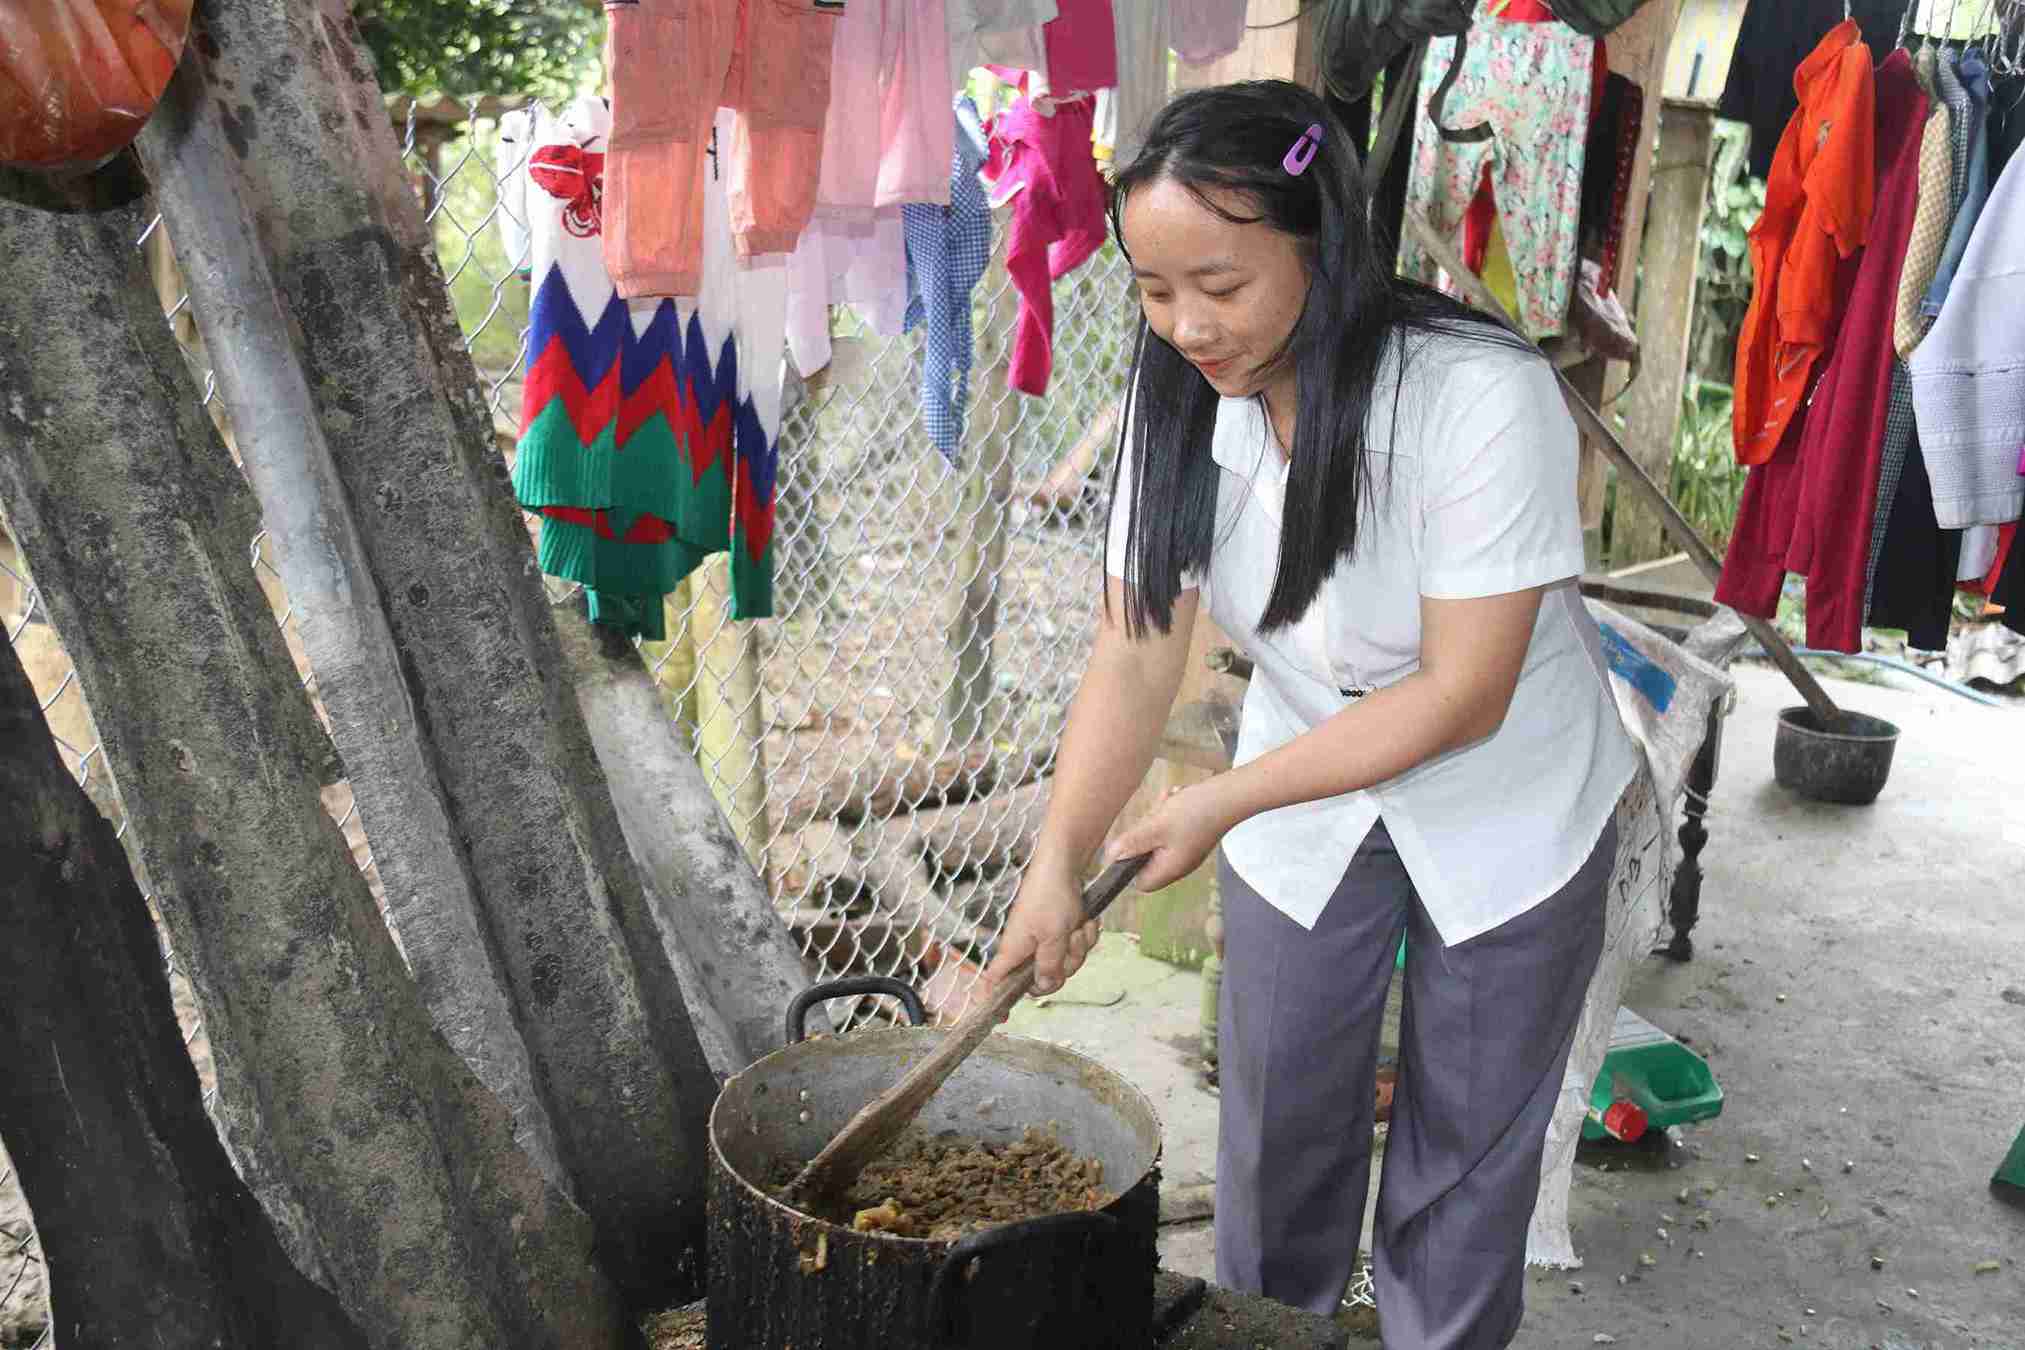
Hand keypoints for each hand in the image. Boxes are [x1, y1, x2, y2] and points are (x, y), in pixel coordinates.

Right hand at [985, 854, 1099, 997]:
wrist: (1064, 865)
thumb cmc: (1052, 895)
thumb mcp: (1054, 936)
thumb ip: (1049, 966)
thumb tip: (1044, 987)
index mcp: (1014, 951)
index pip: (994, 982)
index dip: (994, 1001)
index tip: (1002, 1020)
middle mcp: (1026, 949)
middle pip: (1045, 979)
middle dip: (1066, 964)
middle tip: (1071, 942)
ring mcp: (1044, 941)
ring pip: (1066, 963)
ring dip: (1079, 945)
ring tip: (1079, 925)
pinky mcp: (1060, 932)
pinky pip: (1076, 947)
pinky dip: (1085, 934)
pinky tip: (1086, 920)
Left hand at [1103, 779, 1236, 893]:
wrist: (1230, 795)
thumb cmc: (1195, 812)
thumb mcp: (1157, 826)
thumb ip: (1133, 843)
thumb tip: (1111, 858)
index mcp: (1171, 868)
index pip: (1140, 883)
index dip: (1128, 867)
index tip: (1129, 842)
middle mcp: (1178, 864)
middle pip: (1146, 858)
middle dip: (1144, 834)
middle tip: (1154, 817)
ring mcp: (1185, 849)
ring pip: (1156, 838)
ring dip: (1155, 819)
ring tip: (1168, 804)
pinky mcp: (1190, 835)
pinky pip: (1168, 827)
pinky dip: (1167, 813)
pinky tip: (1175, 800)